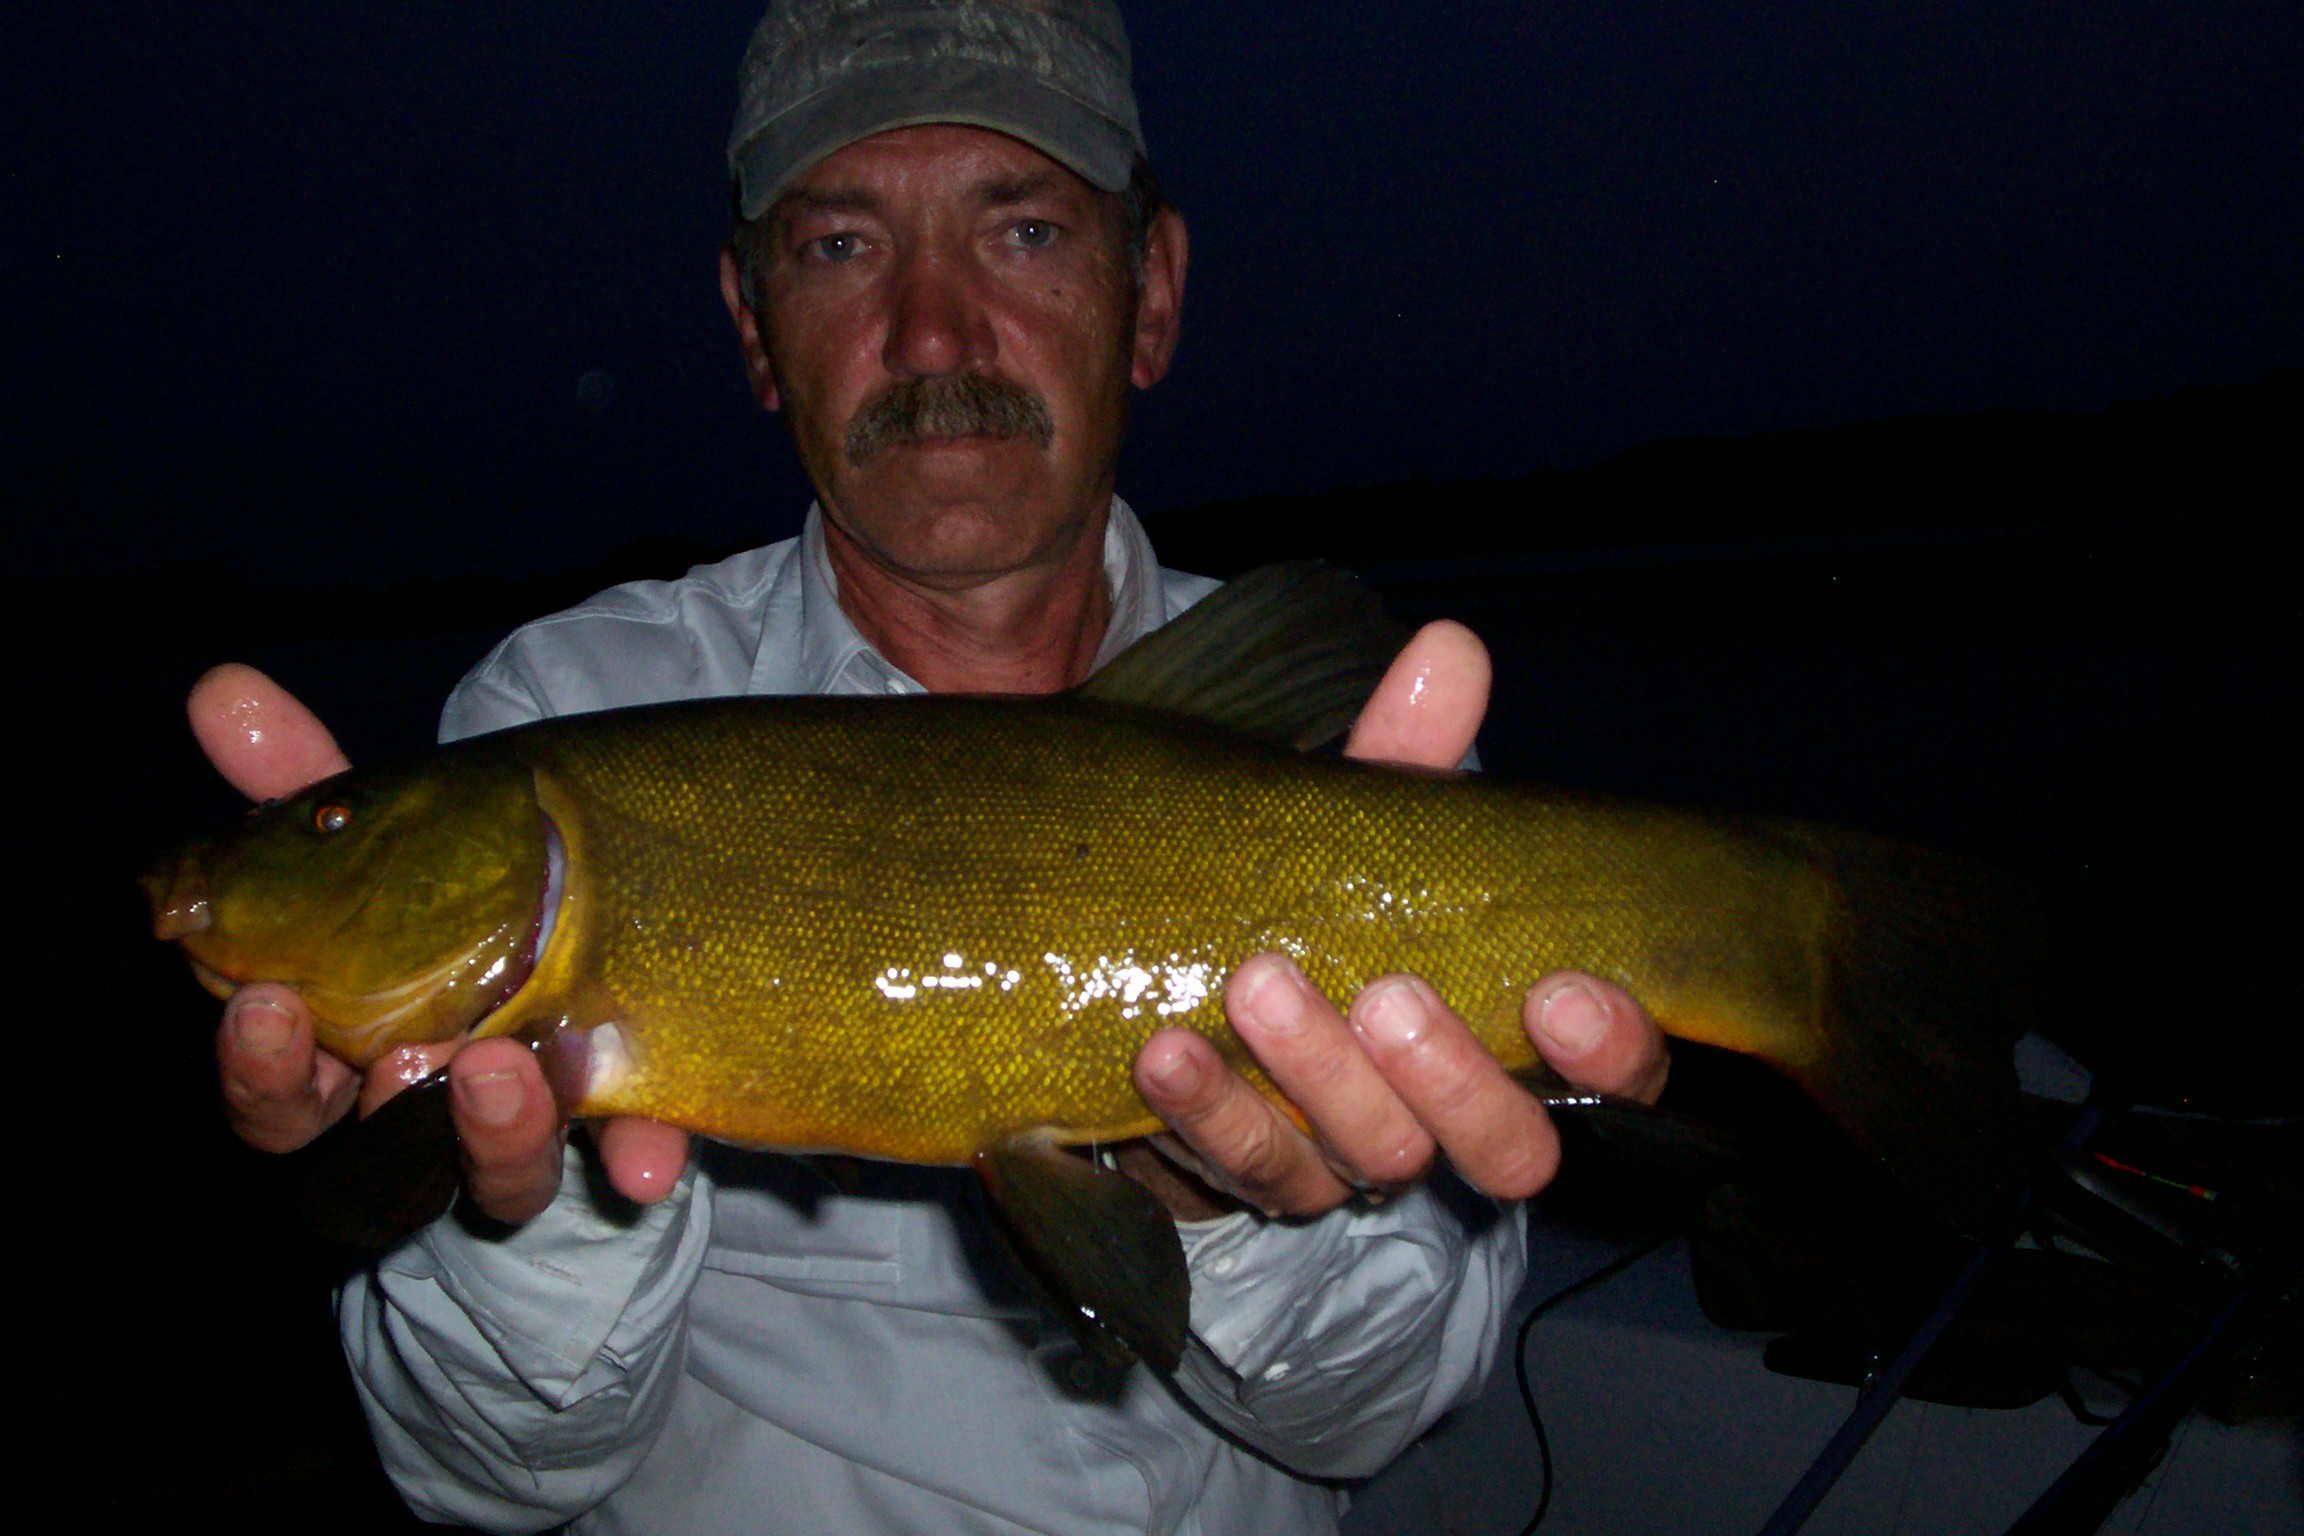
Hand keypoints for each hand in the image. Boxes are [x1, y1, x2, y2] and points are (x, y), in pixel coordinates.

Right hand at [198, 665, 688, 1224]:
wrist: (591, 913)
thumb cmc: (445, 891)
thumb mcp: (382, 835)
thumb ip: (303, 781)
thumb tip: (223, 686)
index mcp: (341, 1053)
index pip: (273, 1093)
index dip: (257, 1066)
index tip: (260, 1006)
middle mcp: (426, 1115)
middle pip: (379, 1158)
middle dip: (385, 1112)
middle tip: (402, 1057)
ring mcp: (527, 1132)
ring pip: (498, 1176)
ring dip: (498, 1133)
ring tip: (506, 1066)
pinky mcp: (623, 1132)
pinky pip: (630, 1164)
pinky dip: (638, 1155)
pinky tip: (648, 1158)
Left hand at [1129, 622, 1671, 1217]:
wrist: (1192, 990)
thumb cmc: (1324, 904)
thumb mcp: (1367, 832)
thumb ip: (1412, 756)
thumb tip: (1448, 649)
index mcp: (1523, 1034)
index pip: (1621, 1073)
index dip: (1612, 1048)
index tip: (1562, 991)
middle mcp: (1457, 1118)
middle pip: (1506, 1149)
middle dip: (1452, 1075)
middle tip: (1388, 995)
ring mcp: (1360, 1158)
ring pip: (1376, 1157)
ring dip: (1318, 1075)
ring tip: (1259, 981)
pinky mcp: (1262, 1176)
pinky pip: (1248, 1168)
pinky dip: (1209, 1109)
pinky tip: (1167, 1050)